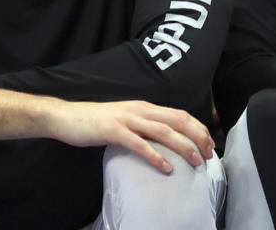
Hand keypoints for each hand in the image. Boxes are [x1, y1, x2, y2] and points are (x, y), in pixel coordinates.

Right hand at [44, 99, 215, 173]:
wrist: (66, 116)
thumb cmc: (95, 121)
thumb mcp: (126, 119)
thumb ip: (143, 125)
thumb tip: (163, 139)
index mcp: (145, 107)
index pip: (179, 114)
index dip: (197, 127)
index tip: (209, 142)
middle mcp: (140, 110)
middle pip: (178, 120)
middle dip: (197, 136)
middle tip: (209, 154)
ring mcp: (128, 119)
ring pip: (164, 131)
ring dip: (183, 146)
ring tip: (196, 161)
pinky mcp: (114, 131)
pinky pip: (139, 144)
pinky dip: (155, 156)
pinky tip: (166, 167)